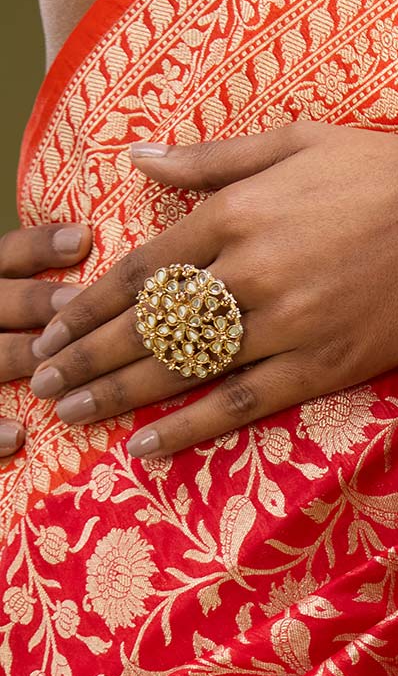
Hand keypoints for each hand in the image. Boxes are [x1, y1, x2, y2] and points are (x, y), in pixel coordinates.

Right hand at [0, 220, 89, 456]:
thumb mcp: (19, 306)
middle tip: (77, 303)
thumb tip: (109, 262)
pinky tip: (19, 436)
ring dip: (18, 356)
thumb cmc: (14, 333)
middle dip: (37, 302)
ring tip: (54, 367)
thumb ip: (54, 295)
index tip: (83, 239)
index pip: (10, 254)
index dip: (41, 246)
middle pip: (0, 300)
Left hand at [27, 123, 397, 457]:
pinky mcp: (319, 366)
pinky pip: (240, 403)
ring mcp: (284, 325)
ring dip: (118, 394)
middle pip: (146, 324)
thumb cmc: (380, 173)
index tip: (53, 328)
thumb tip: (136, 158)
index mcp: (235, 213)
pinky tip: (146, 445)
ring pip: (181, 367)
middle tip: (41, 381)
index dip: (88, 304)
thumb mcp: (292, 141)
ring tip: (72, 414)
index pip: (140, 268)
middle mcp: (249, 272)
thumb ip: (208, 158)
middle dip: (86, 356)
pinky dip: (189, 427)